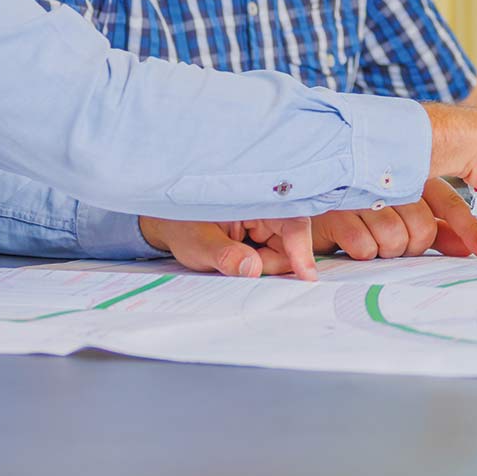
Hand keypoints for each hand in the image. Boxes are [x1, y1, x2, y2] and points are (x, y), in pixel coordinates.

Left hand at [139, 216, 311, 278]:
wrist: (169, 226)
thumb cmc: (181, 226)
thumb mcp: (198, 243)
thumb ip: (225, 256)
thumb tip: (252, 269)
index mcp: (257, 199)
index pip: (292, 224)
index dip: (302, 250)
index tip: (307, 276)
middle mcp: (267, 209)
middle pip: (290, 244)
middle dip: (270, 264)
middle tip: (237, 267)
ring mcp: (266, 222)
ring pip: (282, 253)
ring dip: (262, 265)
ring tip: (229, 260)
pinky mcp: (262, 235)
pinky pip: (272, 255)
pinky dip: (258, 265)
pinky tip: (237, 261)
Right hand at [249, 178, 476, 263]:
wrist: (294, 183)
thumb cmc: (352, 204)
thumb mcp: (397, 210)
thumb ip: (435, 227)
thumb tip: (473, 248)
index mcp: (408, 171)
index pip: (449, 201)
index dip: (467, 228)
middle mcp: (387, 179)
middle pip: (422, 230)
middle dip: (412, 247)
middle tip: (393, 244)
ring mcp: (360, 193)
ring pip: (394, 241)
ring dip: (382, 250)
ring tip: (366, 239)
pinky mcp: (333, 210)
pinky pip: (361, 246)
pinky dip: (357, 251)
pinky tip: (349, 242)